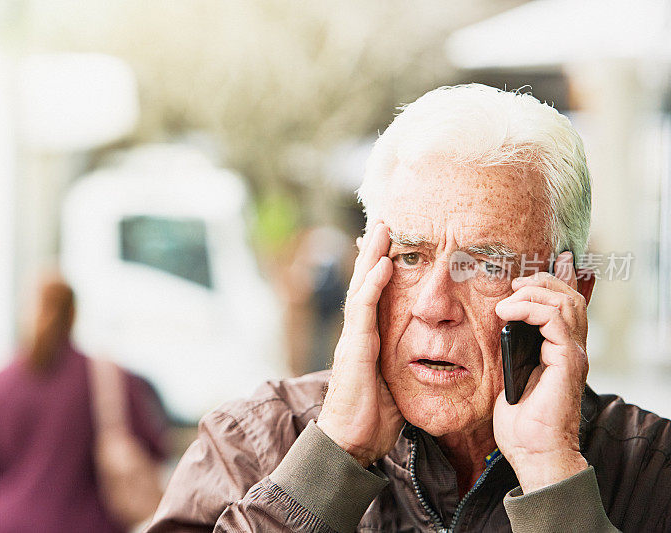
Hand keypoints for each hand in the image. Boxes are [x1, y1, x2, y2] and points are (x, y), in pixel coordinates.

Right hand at [316, 221, 404, 467]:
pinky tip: (381, 265)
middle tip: (384, 224)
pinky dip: (372, 285)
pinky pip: (363, 309)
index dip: (380, 270)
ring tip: (381, 230)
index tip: (391, 246)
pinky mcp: (354, 347)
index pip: (374, 297)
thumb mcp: (397, 386)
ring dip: (371, 257)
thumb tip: (430, 363)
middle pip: (365, 284)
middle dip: (374, 252)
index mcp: (368, 340)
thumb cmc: (373, 419)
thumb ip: (407, 367)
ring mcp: (353, 338)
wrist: (350, 442)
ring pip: (361, 288)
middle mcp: (358, 333)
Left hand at [493, 251, 589, 492]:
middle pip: (569, 295)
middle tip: (512, 287)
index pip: (564, 303)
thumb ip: (510, 349)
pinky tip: (507, 313)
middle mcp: (571, 348)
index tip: (516, 282)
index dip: (546, 283)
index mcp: (559, 349)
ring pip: (566, 302)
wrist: (532, 451)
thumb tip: (495, 325)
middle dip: (540, 281)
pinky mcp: (568, 363)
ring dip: (533, 293)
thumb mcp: (508, 374)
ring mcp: (572, 355)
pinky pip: (556, 320)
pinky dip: (531, 309)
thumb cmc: (520, 421)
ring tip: (506, 303)